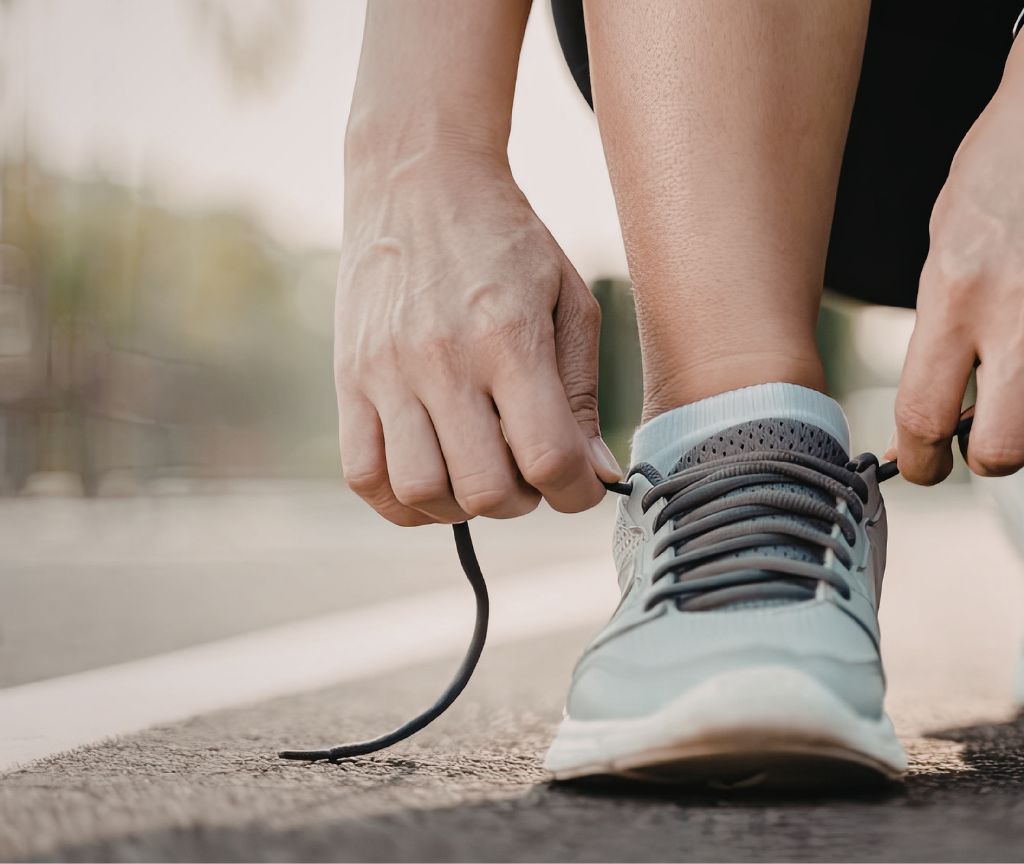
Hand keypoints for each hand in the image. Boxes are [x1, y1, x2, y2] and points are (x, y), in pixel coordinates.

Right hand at [335, 144, 620, 524]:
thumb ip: (582, 393)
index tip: (582, 482)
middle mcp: (443, 360)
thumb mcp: (568, 301)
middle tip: (529, 470)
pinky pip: (364, 477)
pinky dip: (403, 499)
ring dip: (463, 504)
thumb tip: (594, 474)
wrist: (419, 180)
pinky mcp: (347, 379)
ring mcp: (387, 373)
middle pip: (486, 490)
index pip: (548, 458)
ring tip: (480, 470)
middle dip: (524, 501)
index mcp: (509, 338)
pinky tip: (433, 475)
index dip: (578, 492)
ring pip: (423, 493)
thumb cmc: (507, 243)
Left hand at [893, 0, 1023, 482]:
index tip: (921, 463)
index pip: (927, 414)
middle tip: (975, 443)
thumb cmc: (1005, 165)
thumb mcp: (943, 238)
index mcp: (957, 290)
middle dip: (981, 462)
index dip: (918, 459)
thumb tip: (939, 405)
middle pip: (1003, 448)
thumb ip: (941, 325)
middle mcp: (1023, 310)